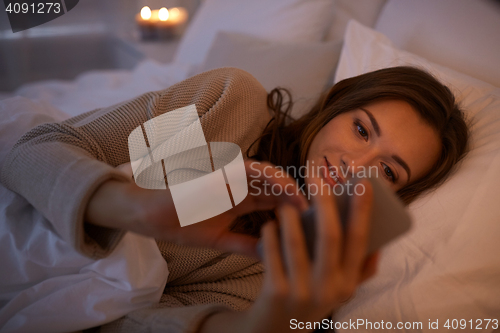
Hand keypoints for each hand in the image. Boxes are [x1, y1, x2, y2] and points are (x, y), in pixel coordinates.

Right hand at [86, 160, 307, 256]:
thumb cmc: (180, 225)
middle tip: (323, 209)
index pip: (274, 202)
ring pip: (270, 175)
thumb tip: (269, 255)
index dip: (294, 210)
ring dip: (291, 187)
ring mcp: (231, 177)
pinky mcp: (222, 172)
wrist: (148, 214)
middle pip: (277, 187)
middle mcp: (240, 186)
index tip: (315, 223)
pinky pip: (252, 170)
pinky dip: (272, 178)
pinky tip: (288, 190)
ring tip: (310, 202)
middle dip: (299, 196)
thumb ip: (244, 244)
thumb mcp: (218, 239)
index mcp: (240, 201)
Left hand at [199, 179, 378, 332]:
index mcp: (348, 283)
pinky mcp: (276, 292)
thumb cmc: (310, 298)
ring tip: (285, 203)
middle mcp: (330, 289)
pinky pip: (271, 253)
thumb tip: (379, 244)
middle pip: (330, 236)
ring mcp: (302, 292)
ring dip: (290, 216)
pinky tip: (269, 225)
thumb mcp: (339, 290)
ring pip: (296, 242)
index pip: (360, 241)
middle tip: (317, 176)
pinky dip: (269, 234)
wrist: (276, 330)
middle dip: (325, 201)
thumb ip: (360, 270)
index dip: (362, 210)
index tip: (363, 182)